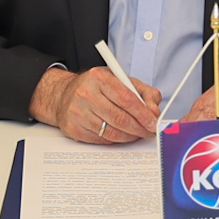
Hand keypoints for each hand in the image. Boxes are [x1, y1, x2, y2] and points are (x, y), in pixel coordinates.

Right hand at [30, 67, 161, 143]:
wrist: (63, 95)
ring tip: (137, 134)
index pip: (127, 99)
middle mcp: (86, 94)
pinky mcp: (74, 129)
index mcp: (99, 78)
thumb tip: (154, 111)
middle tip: (149, 132)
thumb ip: (143, 92)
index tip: (154, 122)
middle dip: (140, 128)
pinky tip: (121, 135)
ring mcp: (78, 113)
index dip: (144, 114)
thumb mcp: (120, 80)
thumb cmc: (95, 87)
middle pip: (121, 119)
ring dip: (130, 137)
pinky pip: (102, 140)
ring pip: (112, 132)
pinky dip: (115, 140)